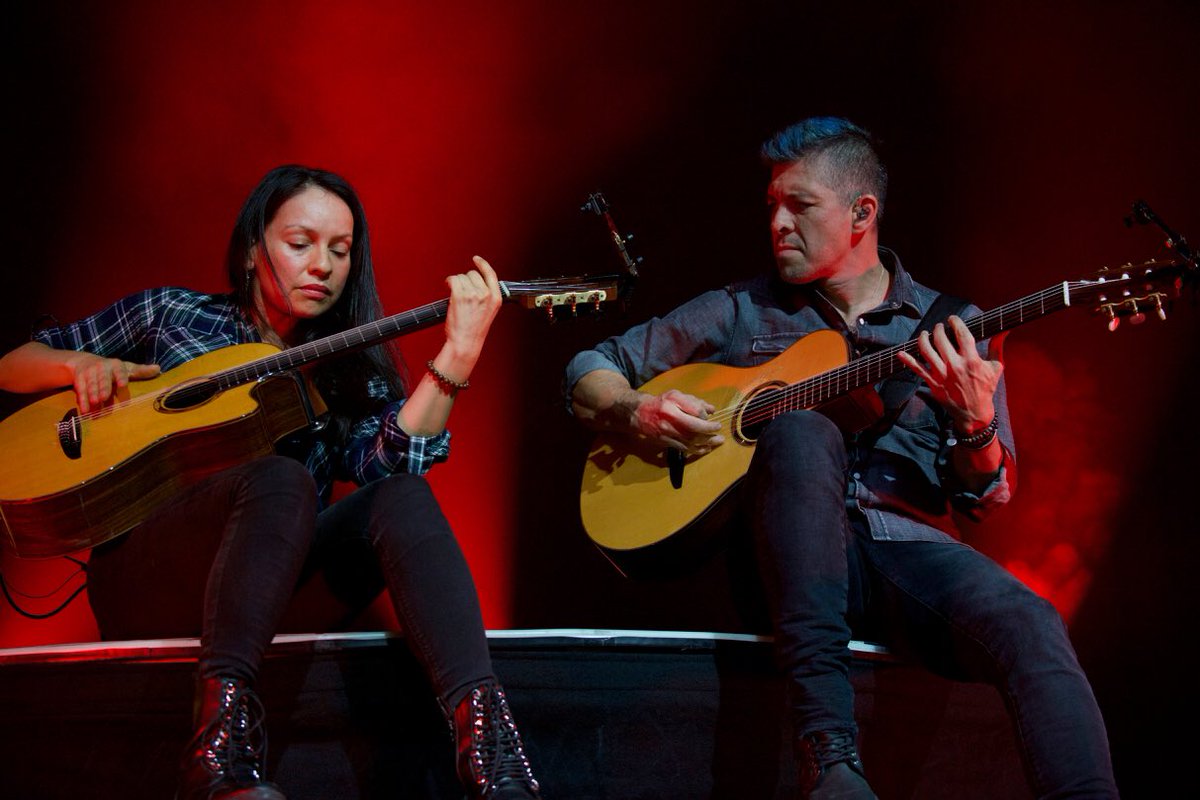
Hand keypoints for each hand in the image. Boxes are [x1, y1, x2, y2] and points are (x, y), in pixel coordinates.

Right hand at [66, 352, 160, 412]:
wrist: (85, 362)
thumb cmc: (113, 369)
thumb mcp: (126, 368)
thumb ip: (141, 371)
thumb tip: (158, 368)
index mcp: (116, 365)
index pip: (120, 370)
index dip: (121, 377)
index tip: (123, 384)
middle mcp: (102, 368)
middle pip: (103, 379)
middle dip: (103, 388)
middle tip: (103, 397)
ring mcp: (89, 373)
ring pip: (91, 385)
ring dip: (91, 394)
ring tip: (94, 404)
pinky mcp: (79, 380)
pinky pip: (80, 390)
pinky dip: (82, 400)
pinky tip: (85, 410)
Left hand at [443, 255, 502, 365]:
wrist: (465, 342)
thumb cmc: (474, 330)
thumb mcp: (489, 311)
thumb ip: (486, 296)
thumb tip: (475, 282)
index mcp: (496, 298)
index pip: (491, 274)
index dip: (483, 264)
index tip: (476, 259)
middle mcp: (486, 294)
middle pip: (473, 274)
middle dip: (465, 280)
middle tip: (462, 291)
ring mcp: (473, 294)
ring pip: (461, 277)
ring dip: (457, 283)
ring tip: (456, 295)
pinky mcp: (459, 295)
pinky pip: (453, 280)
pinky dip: (449, 282)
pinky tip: (449, 288)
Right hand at [634, 389, 724, 453]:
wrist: (640, 414)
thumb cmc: (661, 402)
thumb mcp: (676, 396)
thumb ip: (694, 402)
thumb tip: (712, 410)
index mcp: (672, 410)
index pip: (694, 418)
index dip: (707, 423)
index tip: (716, 423)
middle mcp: (669, 424)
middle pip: (693, 433)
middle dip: (709, 436)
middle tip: (720, 437)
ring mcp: (667, 435)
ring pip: (689, 443)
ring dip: (705, 445)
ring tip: (716, 443)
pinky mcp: (666, 443)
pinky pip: (683, 449)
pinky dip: (696, 450)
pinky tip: (704, 449)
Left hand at [896, 315, 1006, 432]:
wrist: (974, 413)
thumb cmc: (986, 389)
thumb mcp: (996, 367)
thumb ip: (997, 346)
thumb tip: (1006, 329)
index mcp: (972, 360)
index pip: (961, 334)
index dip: (955, 322)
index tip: (952, 319)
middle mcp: (955, 366)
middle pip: (941, 339)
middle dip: (939, 329)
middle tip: (939, 327)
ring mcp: (942, 375)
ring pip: (926, 350)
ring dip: (923, 338)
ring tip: (926, 334)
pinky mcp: (932, 383)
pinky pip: (916, 369)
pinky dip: (907, 360)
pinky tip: (901, 352)